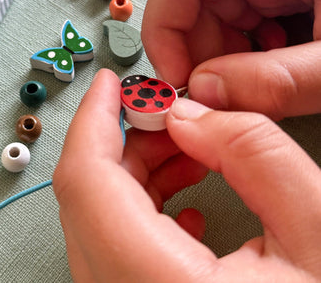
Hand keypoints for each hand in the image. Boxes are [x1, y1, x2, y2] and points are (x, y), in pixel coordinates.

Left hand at [53, 69, 320, 281]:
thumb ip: (253, 153)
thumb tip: (188, 115)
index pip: (85, 183)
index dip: (93, 121)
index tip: (110, 86)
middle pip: (90, 198)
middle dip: (128, 144)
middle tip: (170, 117)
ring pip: (101, 222)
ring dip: (140, 176)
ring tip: (192, 155)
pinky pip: (117, 251)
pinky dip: (145, 214)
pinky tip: (191, 210)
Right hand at [142, 0, 320, 118]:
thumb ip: (276, 81)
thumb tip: (204, 93)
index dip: (165, 26)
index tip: (176, 79)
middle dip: (196, 52)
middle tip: (216, 97)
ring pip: (211, 14)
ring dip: (220, 59)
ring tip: (257, 86)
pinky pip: (237, 23)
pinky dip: (241, 57)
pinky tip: (273, 71)